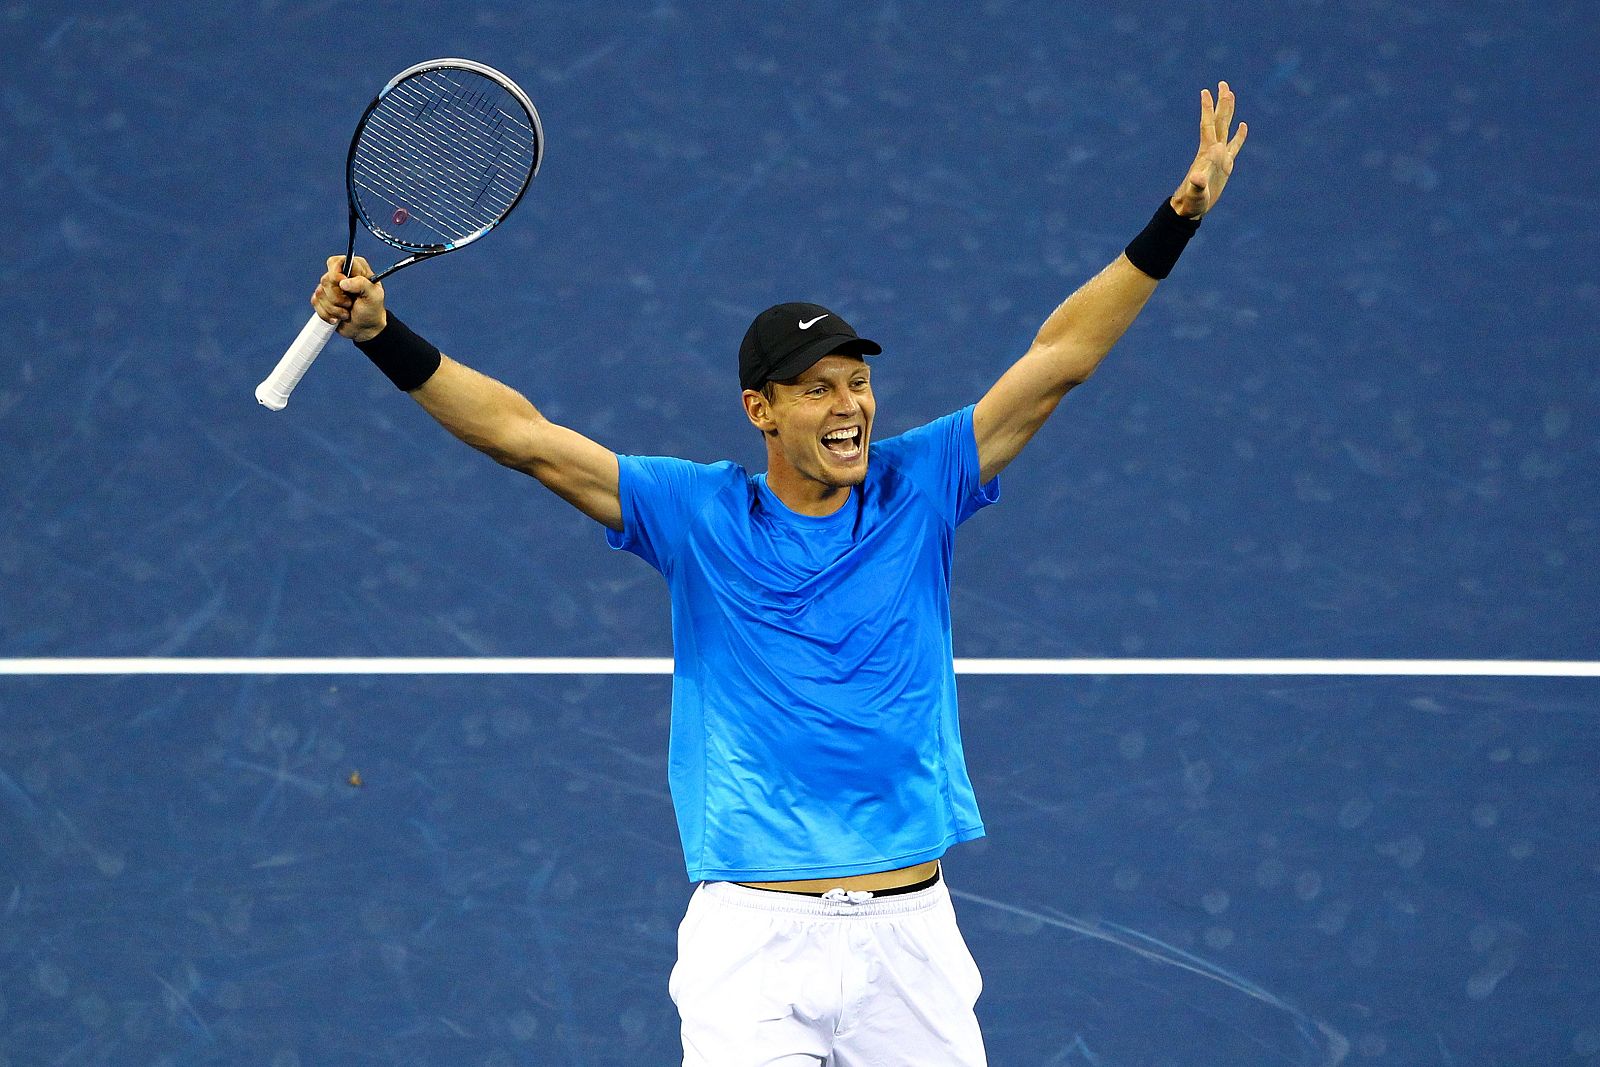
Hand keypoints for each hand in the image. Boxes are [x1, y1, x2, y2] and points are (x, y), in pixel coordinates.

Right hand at [311, 255, 386, 341]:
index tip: (344, 287)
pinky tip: (338, 318)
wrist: (365, 329)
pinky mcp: (323, 298)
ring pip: (319, 293)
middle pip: (326, 280)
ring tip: (346, 313)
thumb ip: (362, 285)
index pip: (335, 262)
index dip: (336, 275)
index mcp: (355, 268)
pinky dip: (327, 314)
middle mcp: (341, 275)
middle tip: (350, 304)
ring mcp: (330, 287)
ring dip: (334, 308)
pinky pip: (315, 303)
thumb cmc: (372, 310)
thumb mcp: (374, 296)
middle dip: (337, 297)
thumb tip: (343, 283)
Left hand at [1171, 81, 1247, 218]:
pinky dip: (1239, 136)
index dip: (1207, 109)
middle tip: (1223, 83)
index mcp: (1207, 153)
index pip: (1208, 125)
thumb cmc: (1191, 202)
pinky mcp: (1226, 165)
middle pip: (1219, 121)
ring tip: (1231, 94)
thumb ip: (1197, 186)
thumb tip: (1198, 177)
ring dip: (1229, 112)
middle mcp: (1213, 150)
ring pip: (1226, 128)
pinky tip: (1244, 125)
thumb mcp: (1196, 195)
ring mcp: (1220, 157)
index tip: (1205, 91)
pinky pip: (1235, 146)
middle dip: (1222, 102)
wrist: (1190, 209)